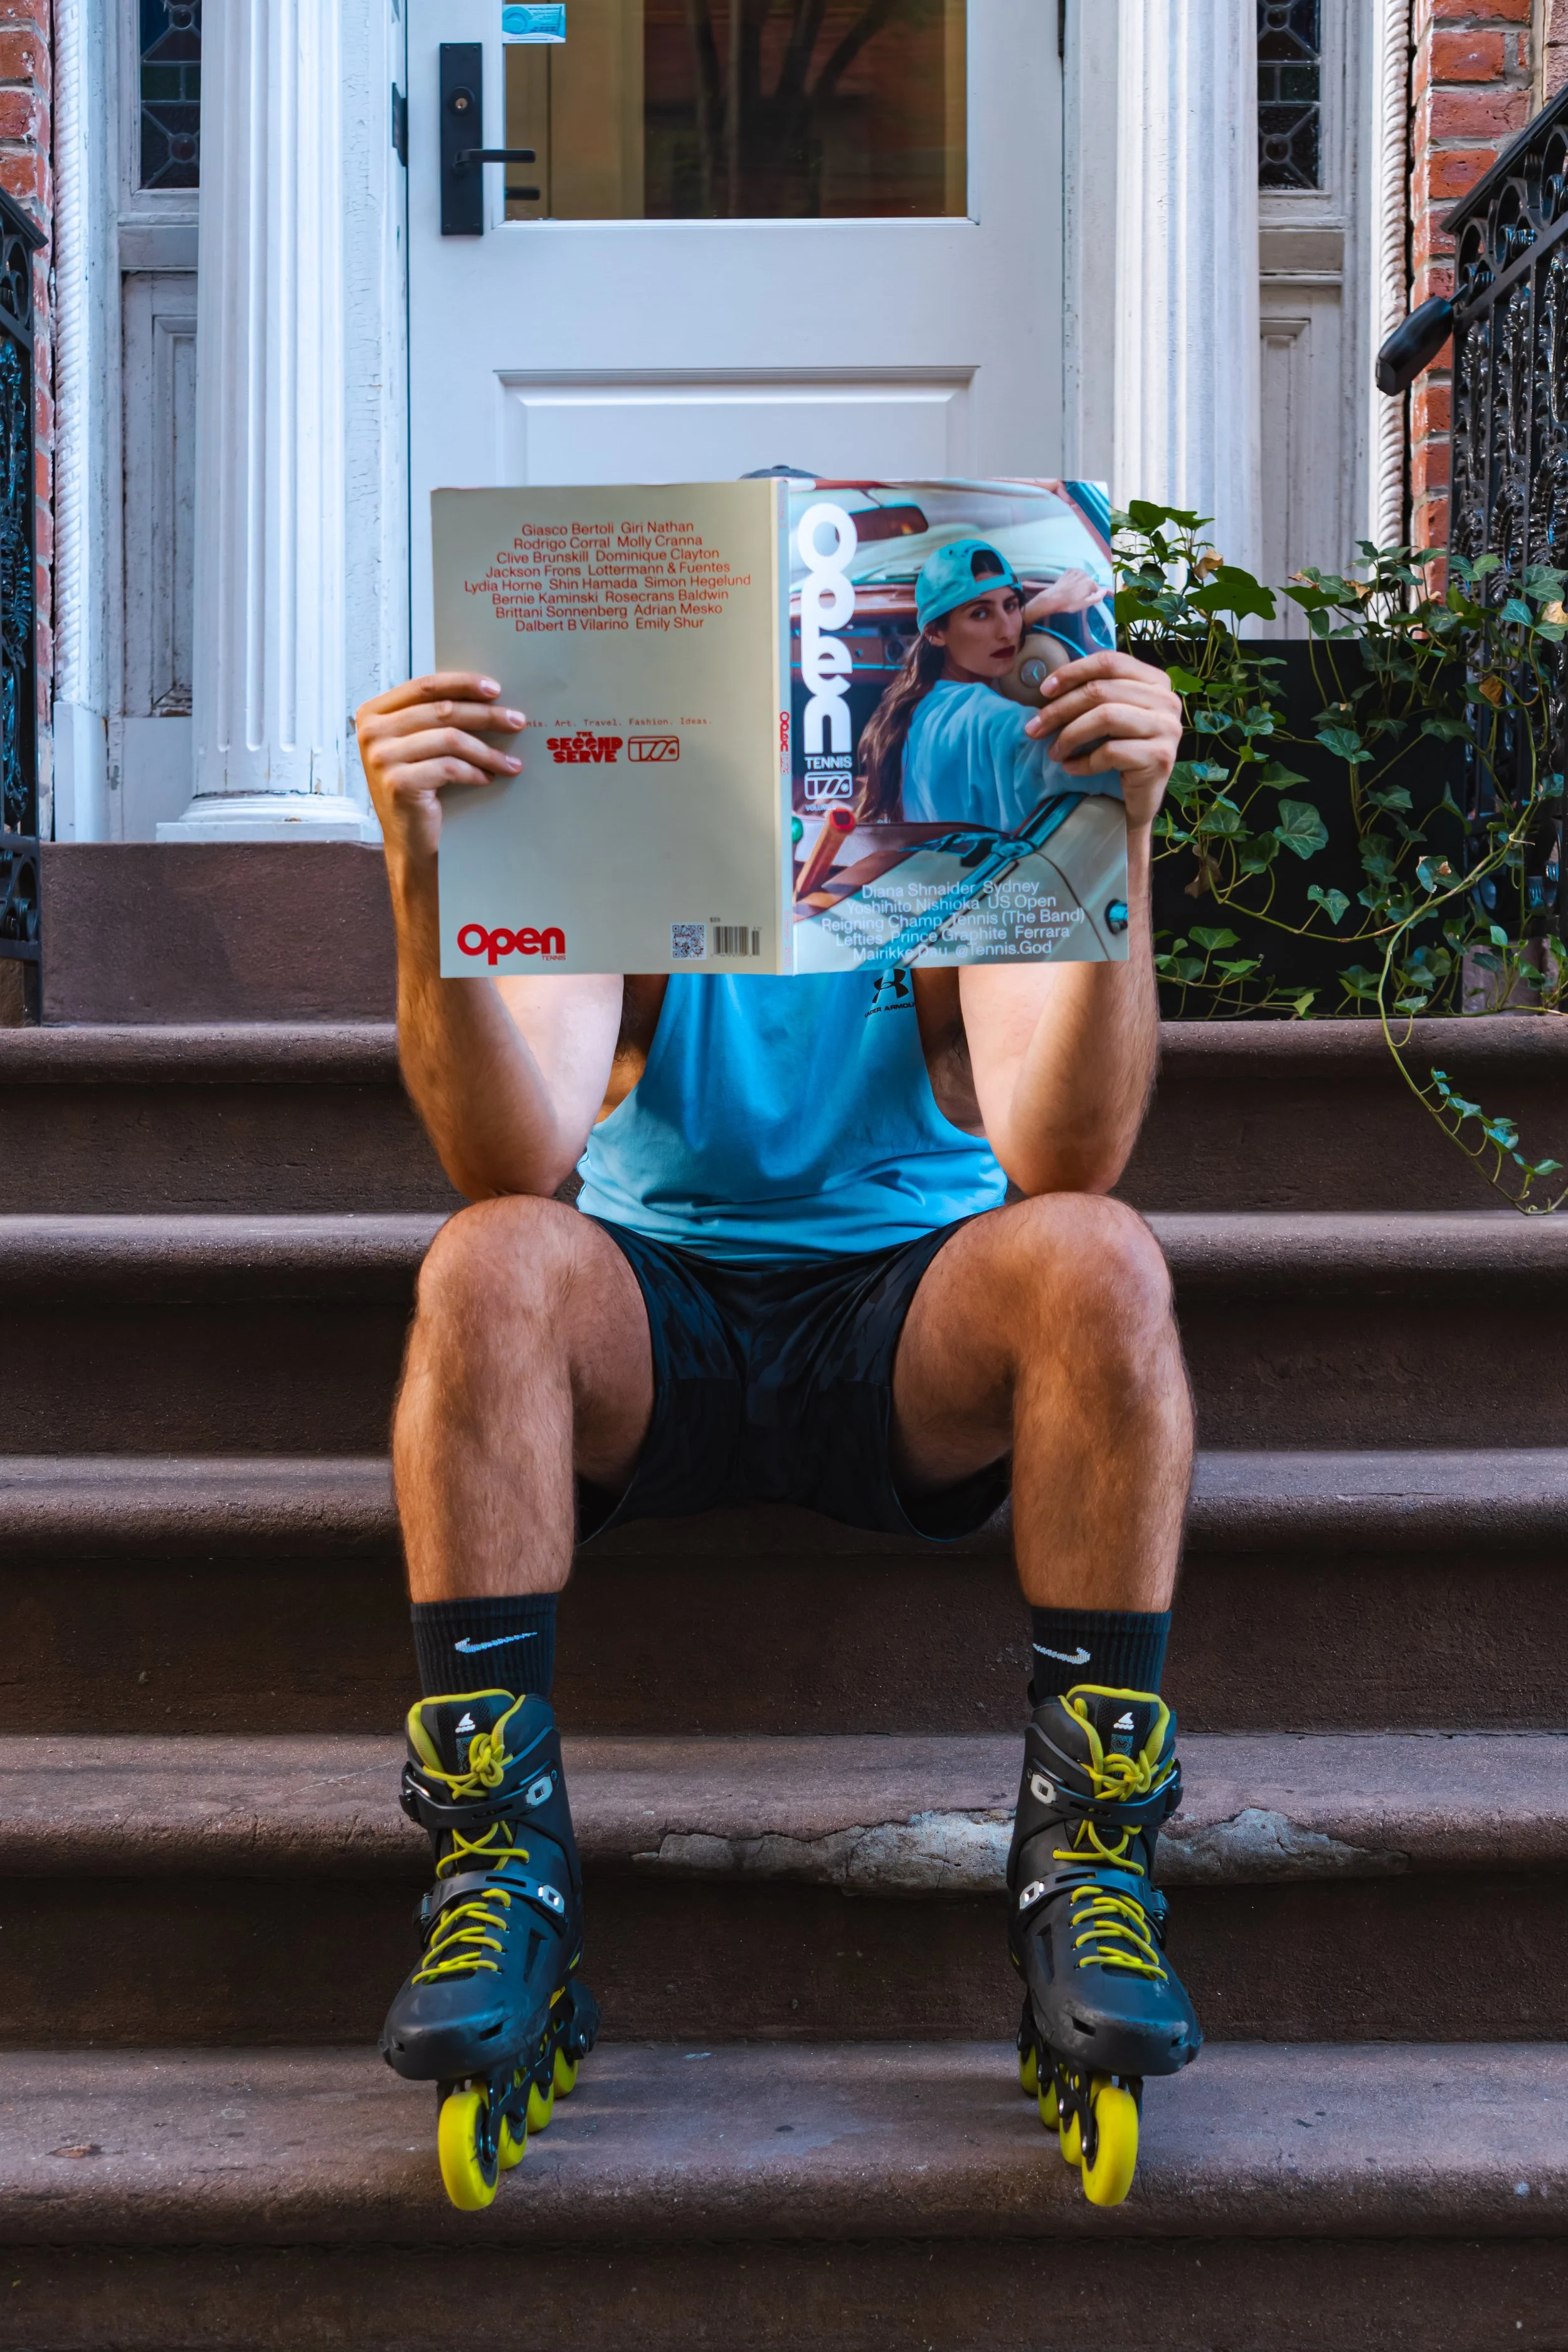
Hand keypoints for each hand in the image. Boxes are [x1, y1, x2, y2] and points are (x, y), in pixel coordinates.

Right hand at [356, 673, 525, 866]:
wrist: (408, 840)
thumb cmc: (418, 788)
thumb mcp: (418, 745)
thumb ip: (433, 718)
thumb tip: (486, 695)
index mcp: (373, 713)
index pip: (424, 686)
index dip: (462, 684)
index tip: (495, 689)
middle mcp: (371, 732)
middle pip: (441, 711)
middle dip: (486, 715)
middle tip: (517, 721)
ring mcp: (382, 758)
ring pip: (450, 739)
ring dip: (487, 751)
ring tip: (511, 761)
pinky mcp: (398, 783)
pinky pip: (449, 767)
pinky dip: (475, 772)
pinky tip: (489, 777)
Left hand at [1022, 568, 1105, 620]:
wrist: (1053, 598)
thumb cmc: (1070, 603)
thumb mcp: (1085, 604)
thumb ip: (1097, 597)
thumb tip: (1105, 591)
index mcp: (1090, 582)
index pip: (1096, 588)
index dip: (1093, 595)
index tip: (1087, 599)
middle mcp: (1084, 574)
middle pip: (1089, 582)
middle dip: (1086, 588)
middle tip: (1078, 597)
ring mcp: (1076, 571)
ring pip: (1082, 578)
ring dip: (1080, 583)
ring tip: (1072, 592)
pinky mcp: (1068, 571)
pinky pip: (1075, 575)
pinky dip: (1074, 579)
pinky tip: (1069, 586)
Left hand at [1024, 648, 1180, 831]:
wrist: (1142, 797)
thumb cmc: (1123, 751)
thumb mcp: (1112, 714)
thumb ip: (1096, 694)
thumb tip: (1048, 685)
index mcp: (1156, 681)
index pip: (1110, 662)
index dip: (1073, 672)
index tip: (1043, 691)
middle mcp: (1167, 700)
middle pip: (1101, 691)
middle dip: (1060, 710)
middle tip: (1034, 729)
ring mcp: (1167, 729)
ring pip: (1105, 717)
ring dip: (1069, 735)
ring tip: (1053, 752)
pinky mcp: (1159, 757)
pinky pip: (1110, 752)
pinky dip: (1083, 761)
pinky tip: (1071, 767)